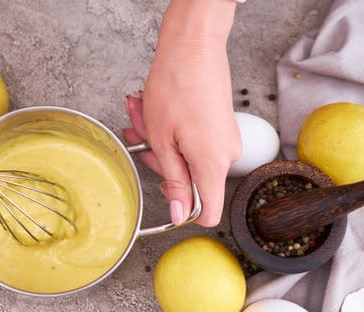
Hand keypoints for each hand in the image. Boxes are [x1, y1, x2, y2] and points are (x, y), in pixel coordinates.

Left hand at [123, 0, 240, 226]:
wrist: (194, 46)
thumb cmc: (177, 85)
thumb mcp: (162, 141)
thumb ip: (174, 181)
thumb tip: (178, 213)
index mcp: (212, 165)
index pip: (208, 213)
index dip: (182, 209)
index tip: (163, 190)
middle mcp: (225, 155)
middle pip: (188, 179)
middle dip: (158, 158)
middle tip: (138, 135)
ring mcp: (224, 139)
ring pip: (184, 154)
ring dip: (158, 138)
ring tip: (142, 113)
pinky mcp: (220, 125)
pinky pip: (191, 138)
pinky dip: (170, 128)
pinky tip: (153, 109)